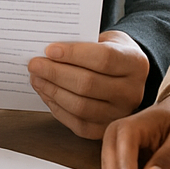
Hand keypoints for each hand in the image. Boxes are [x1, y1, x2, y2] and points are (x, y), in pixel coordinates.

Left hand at [27, 30, 148, 138]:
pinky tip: (46, 93)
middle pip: (88, 84)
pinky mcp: (105, 130)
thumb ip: (83, 41)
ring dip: (52, 91)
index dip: (74, 54)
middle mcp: (132, 92)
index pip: (103, 58)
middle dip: (55, 74)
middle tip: (34, 64)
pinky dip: (57, 108)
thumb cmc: (112, 52)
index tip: (49, 50)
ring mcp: (120, 114)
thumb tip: (48, 50)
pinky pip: (77, 123)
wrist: (127, 75)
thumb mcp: (106, 39)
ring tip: (36, 78)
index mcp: (135, 63)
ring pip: (80, 106)